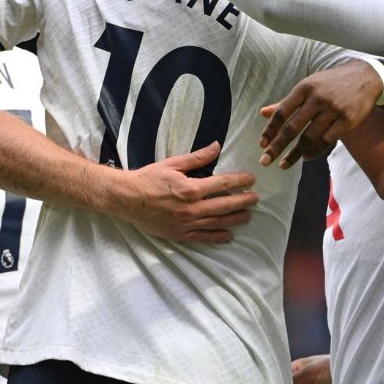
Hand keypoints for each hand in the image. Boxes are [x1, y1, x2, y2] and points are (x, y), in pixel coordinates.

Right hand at [116, 142, 257, 243]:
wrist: (126, 199)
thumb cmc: (148, 178)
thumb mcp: (172, 163)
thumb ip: (197, 158)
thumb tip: (217, 146)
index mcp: (191, 188)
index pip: (223, 184)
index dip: (240, 181)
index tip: (252, 179)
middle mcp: (191, 208)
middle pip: (225, 205)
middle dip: (244, 201)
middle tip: (256, 198)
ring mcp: (186, 223)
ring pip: (218, 222)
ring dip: (236, 218)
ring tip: (249, 216)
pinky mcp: (180, 235)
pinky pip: (204, 238)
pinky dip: (218, 237)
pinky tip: (230, 235)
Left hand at [260, 60, 382, 168]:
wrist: (364, 77)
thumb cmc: (329, 83)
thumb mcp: (308, 86)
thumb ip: (286, 102)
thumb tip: (262, 113)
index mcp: (304, 88)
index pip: (282, 111)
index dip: (270, 129)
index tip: (262, 144)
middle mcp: (317, 98)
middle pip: (293, 127)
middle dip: (277, 146)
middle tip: (265, 161)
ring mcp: (333, 109)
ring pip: (309, 137)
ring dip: (294, 154)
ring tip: (284, 164)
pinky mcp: (348, 120)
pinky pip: (327, 140)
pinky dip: (315, 151)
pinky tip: (305, 157)